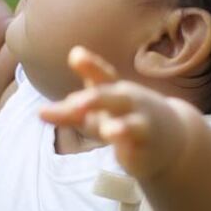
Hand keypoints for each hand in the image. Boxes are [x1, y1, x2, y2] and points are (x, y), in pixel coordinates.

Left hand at [39, 46, 196, 179]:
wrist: (171, 138)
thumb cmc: (125, 118)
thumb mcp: (98, 113)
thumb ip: (70, 113)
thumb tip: (40, 112)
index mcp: (114, 91)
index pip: (102, 75)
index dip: (90, 66)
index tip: (75, 55)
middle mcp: (128, 103)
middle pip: (113, 98)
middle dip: (96, 100)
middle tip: (75, 104)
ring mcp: (140, 125)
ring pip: (131, 125)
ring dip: (120, 128)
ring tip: (109, 131)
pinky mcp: (147, 148)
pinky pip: (139, 148)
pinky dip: (131, 150)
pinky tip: (123, 155)